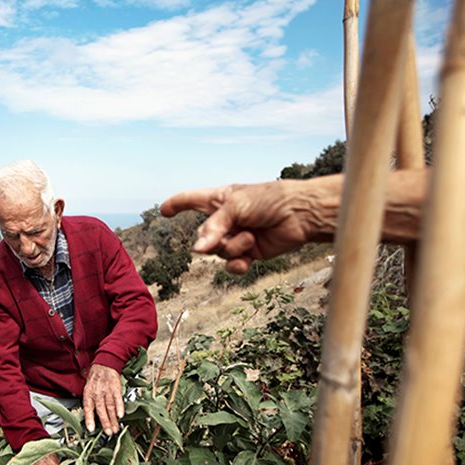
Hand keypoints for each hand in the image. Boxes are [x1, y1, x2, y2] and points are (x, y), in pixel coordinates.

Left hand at [83, 364, 123, 434]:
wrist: (104, 364)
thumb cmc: (95, 379)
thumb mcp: (88, 389)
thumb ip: (90, 403)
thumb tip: (91, 418)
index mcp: (88, 394)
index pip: (88, 408)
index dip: (89, 419)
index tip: (91, 429)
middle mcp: (97, 393)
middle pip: (101, 410)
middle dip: (105, 423)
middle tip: (108, 433)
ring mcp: (106, 391)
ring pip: (110, 407)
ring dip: (113, 419)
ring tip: (115, 429)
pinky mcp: (116, 388)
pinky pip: (118, 399)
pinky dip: (120, 407)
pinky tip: (121, 415)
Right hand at [160, 181, 318, 273]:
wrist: (300, 215)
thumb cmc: (270, 200)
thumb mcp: (235, 206)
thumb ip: (213, 227)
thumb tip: (197, 251)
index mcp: (220, 199)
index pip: (191, 200)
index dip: (177, 204)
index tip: (164, 210)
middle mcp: (226, 219)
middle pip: (202, 236)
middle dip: (213, 237)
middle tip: (231, 231)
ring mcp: (237, 236)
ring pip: (218, 252)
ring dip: (233, 247)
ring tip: (252, 237)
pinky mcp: (250, 253)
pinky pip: (232, 265)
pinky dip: (238, 264)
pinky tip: (248, 260)